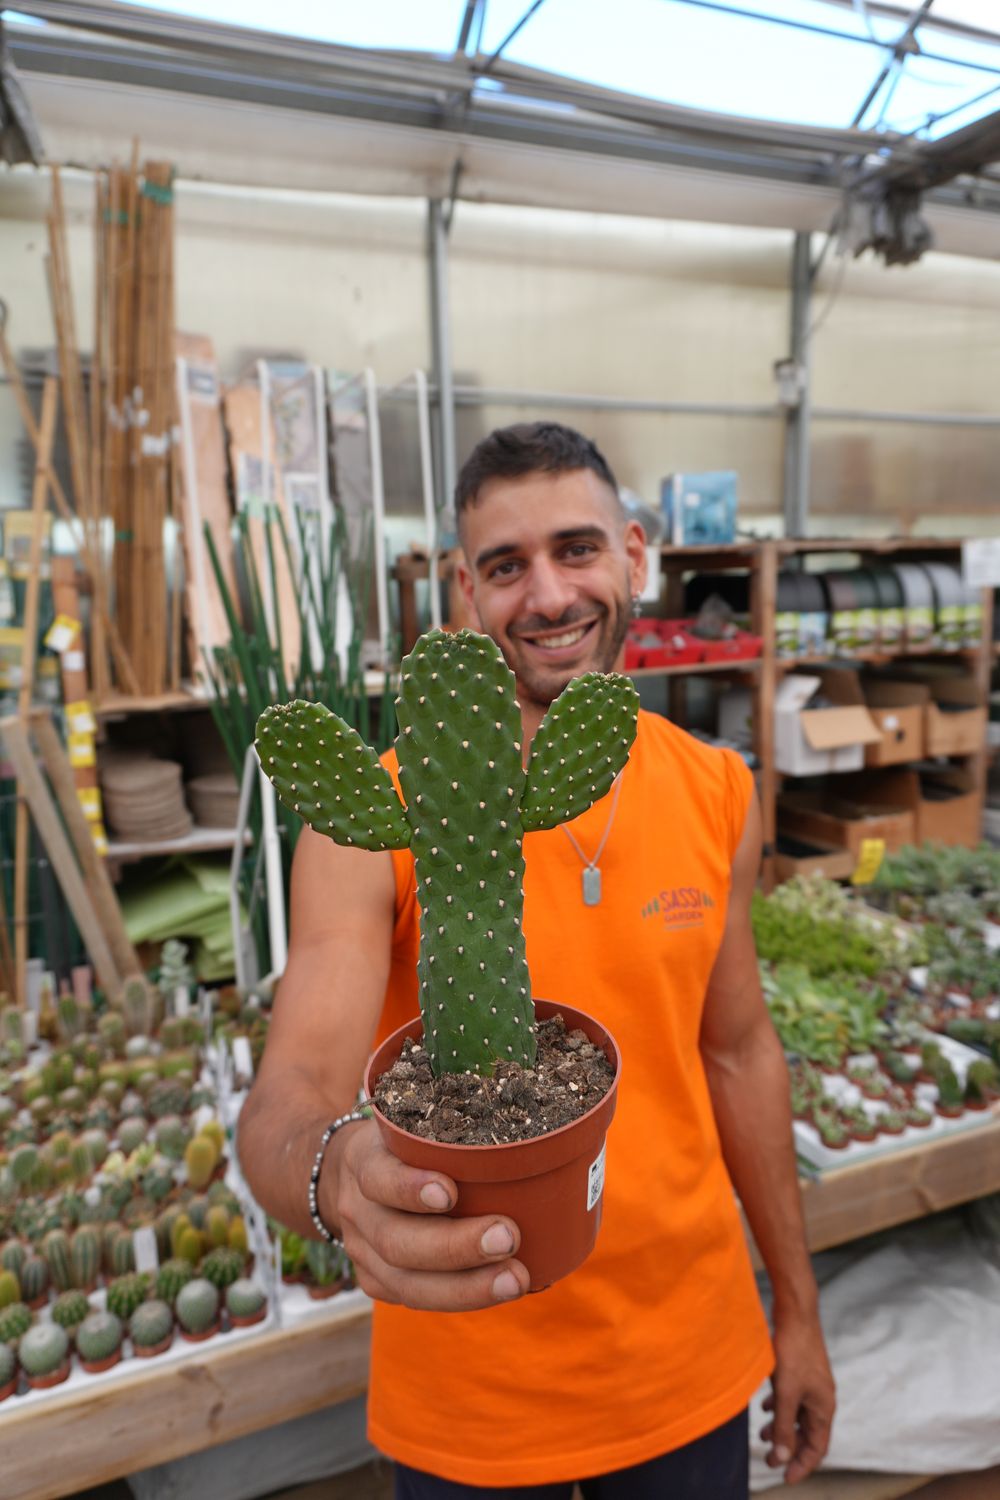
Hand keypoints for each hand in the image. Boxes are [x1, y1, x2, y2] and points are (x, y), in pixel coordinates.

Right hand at [324, 1120, 529, 1311]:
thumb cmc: (404, 1142)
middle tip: (508, 1237)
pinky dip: (462, 1297)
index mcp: (363, 1161)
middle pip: (396, 1240)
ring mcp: (363, 1252)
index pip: (378, 1177)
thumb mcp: (412, 1122)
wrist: (350, 1173)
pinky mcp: (376, 1281)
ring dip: (466, 1285)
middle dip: (455, 1246)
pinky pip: (416, 1299)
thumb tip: (536, 1127)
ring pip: (407, 1282)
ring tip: (515, 1278)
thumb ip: (451, 1128)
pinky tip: (500, 1289)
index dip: (410, 1188)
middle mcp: (357, 1210)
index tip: (450, 1192)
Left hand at [760, 1310, 834, 1484]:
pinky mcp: (801, 1371)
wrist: (796, 1313)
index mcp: (824, 1408)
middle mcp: (821, 1398)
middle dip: (789, 1448)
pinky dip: (780, 1407)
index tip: (785, 1478)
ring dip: (782, 1428)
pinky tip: (765, 1406)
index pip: (817, 1448)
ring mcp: (812, 1384)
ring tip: (763, 1434)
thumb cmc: (793, 1351)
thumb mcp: (787, 1393)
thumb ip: (784, 1426)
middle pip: (808, 1434)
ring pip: (798, 1415)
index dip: (802, 1466)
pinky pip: (793, 1398)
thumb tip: (781, 1458)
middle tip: (769, 1460)